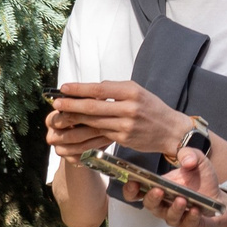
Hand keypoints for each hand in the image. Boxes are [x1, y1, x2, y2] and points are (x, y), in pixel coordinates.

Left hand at [46, 80, 190, 158]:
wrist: (171, 131)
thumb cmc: (152, 108)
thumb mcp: (137, 92)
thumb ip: (115, 89)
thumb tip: (91, 89)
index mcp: (132, 92)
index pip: (100, 88)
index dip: (79, 89)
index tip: (64, 88)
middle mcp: (129, 108)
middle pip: (93, 106)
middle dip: (71, 105)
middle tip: (56, 103)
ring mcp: (126, 126)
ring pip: (94, 121)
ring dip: (76, 119)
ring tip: (62, 115)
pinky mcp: (124, 139)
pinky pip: (101, 133)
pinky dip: (87, 129)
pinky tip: (78, 126)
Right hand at [140, 148, 226, 226]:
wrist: (218, 196)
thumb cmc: (201, 179)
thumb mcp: (198, 161)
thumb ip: (190, 154)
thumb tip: (187, 160)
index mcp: (158, 188)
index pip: (137, 192)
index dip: (130, 189)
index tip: (132, 181)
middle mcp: (163, 204)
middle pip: (150, 205)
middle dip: (152, 198)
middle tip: (158, 190)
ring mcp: (176, 216)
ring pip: (169, 216)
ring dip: (174, 209)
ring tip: (181, 199)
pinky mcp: (190, 224)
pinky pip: (187, 224)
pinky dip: (191, 217)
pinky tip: (195, 209)